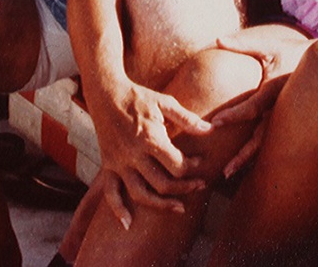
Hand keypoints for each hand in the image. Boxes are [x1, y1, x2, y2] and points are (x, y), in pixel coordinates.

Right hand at [87, 79, 211, 226]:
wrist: (106, 93)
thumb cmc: (139, 96)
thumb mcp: (164, 102)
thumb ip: (187, 119)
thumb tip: (211, 130)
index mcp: (150, 138)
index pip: (177, 165)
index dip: (193, 167)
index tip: (201, 162)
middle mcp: (134, 155)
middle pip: (162, 184)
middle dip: (185, 188)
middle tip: (199, 186)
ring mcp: (119, 163)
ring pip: (140, 194)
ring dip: (161, 205)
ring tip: (179, 208)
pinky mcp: (107, 165)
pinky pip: (110, 193)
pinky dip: (118, 210)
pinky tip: (128, 223)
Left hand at [211, 26, 310, 178]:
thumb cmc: (294, 54)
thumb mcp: (270, 47)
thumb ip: (242, 45)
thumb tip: (217, 39)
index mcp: (274, 91)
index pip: (252, 107)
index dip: (234, 115)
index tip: (216, 123)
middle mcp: (281, 110)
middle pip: (260, 137)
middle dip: (242, 154)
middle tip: (225, 170)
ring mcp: (287, 120)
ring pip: (266, 146)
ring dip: (249, 160)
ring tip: (229, 174)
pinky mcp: (290, 125)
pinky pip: (273, 144)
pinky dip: (258, 156)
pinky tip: (244, 169)